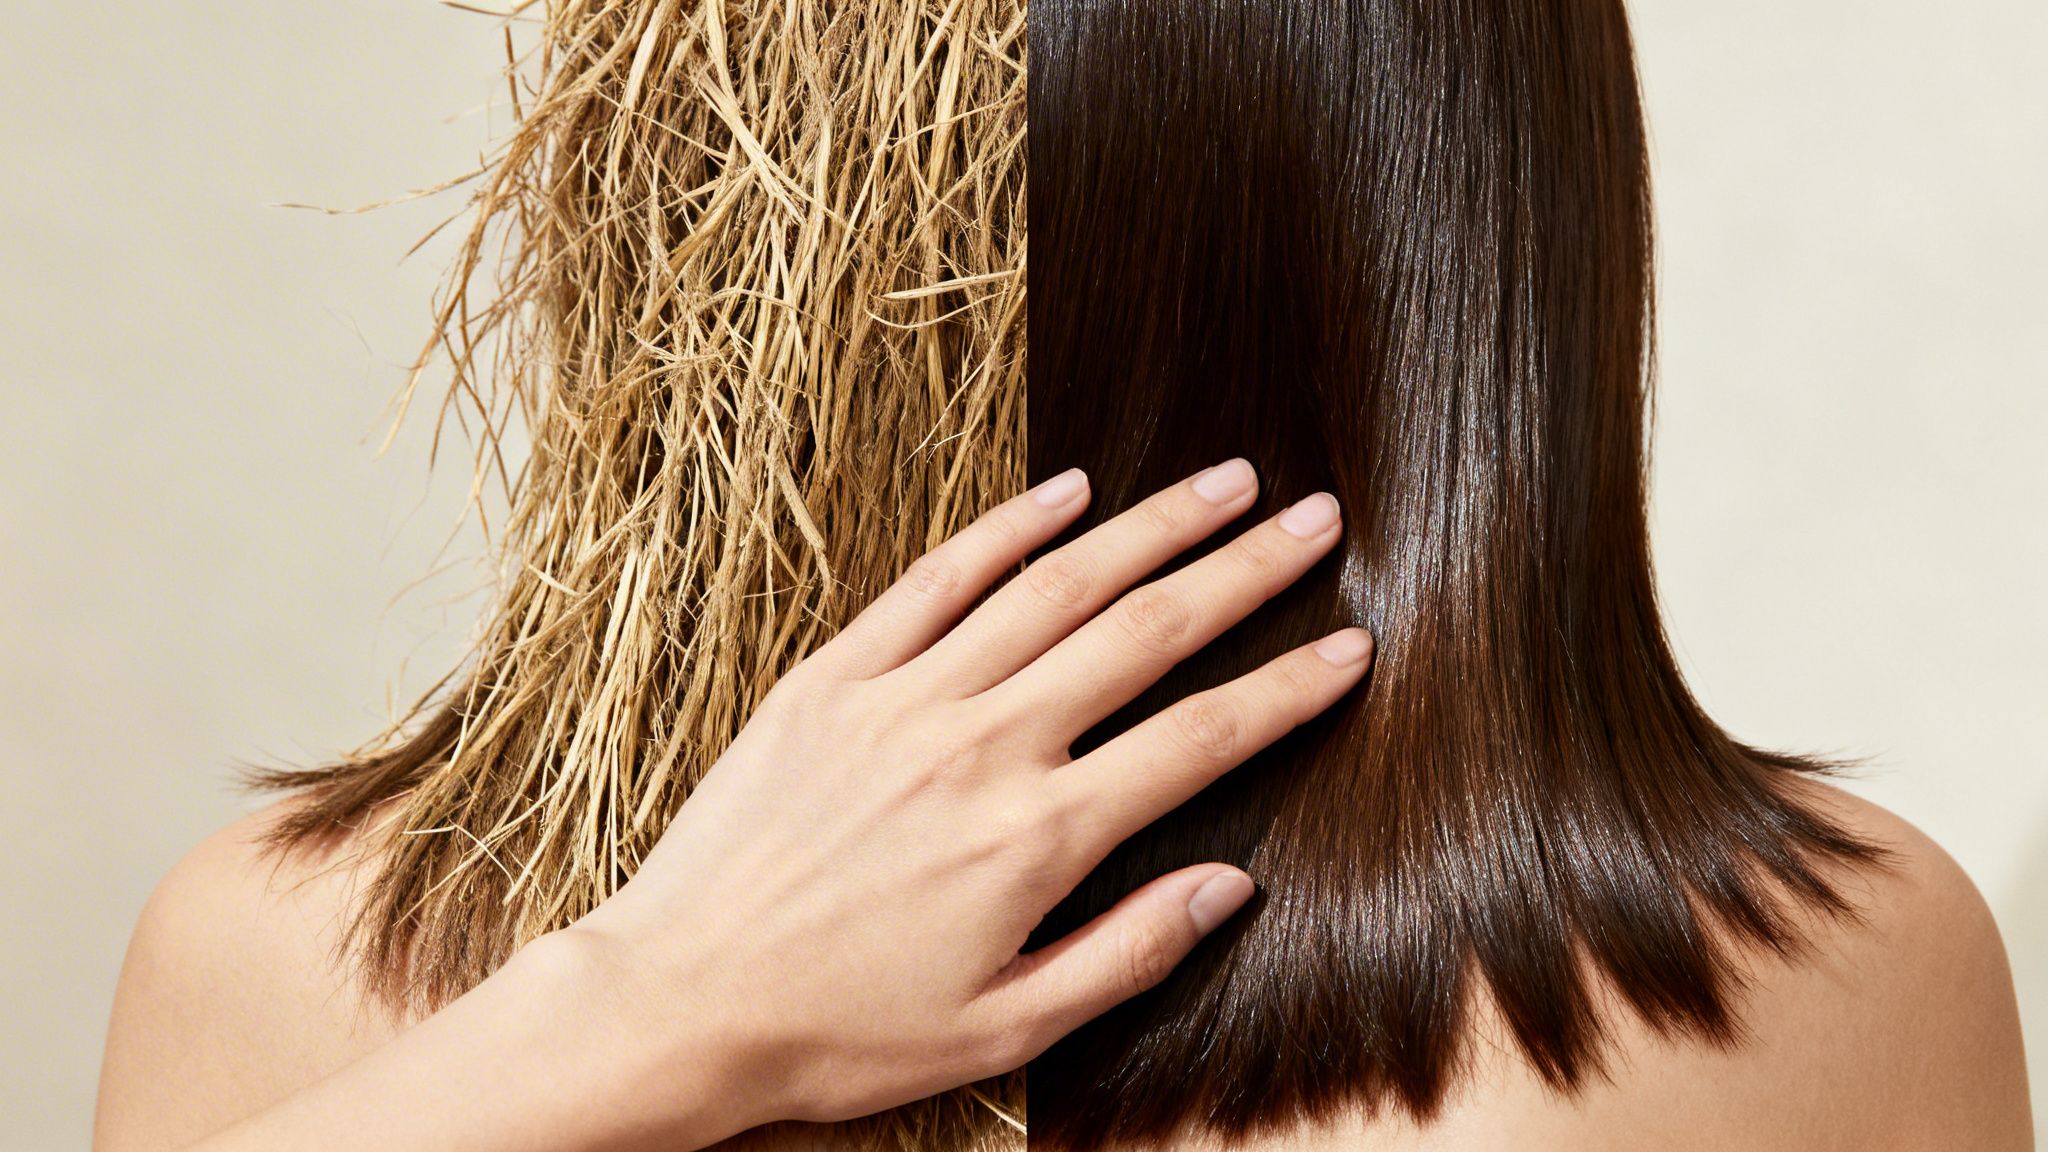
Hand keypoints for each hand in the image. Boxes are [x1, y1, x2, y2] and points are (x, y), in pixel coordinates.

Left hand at [561, 458, 1373, 1134]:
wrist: (681, 998)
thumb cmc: (844, 1030)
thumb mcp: (1004, 1029)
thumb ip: (1127, 952)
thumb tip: (1232, 885)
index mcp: (1038, 838)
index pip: (1199, 740)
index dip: (1288, 688)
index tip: (1352, 644)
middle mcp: (984, 747)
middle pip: (1143, 634)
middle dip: (1243, 572)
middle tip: (1315, 521)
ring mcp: (905, 699)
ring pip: (1052, 587)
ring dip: (1148, 527)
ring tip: (1224, 482)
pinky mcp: (833, 677)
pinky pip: (935, 581)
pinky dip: (1006, 530)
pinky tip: (1067, 491)